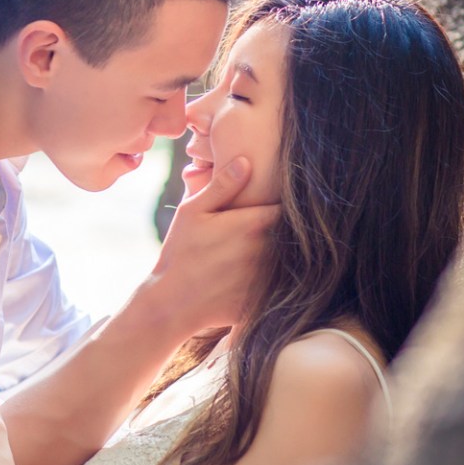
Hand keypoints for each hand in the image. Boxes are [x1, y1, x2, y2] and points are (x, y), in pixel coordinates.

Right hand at [145, 156, 278, 332]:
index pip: (287, 206)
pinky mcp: (268, 299)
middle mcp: (269, 250)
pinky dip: (276, 279)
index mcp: (254, 224)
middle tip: (262, 228)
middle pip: (291, 232)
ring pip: (290, 258)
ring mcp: (271, 277)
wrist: (172, 304)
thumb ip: (222, 186)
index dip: (283, 203)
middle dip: (283, 228)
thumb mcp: (192, 212)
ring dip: (281, 254)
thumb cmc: (180, 253)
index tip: (272, 203)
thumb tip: (246, 160)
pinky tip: (252, 277)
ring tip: (255, 254)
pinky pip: (282, 284)